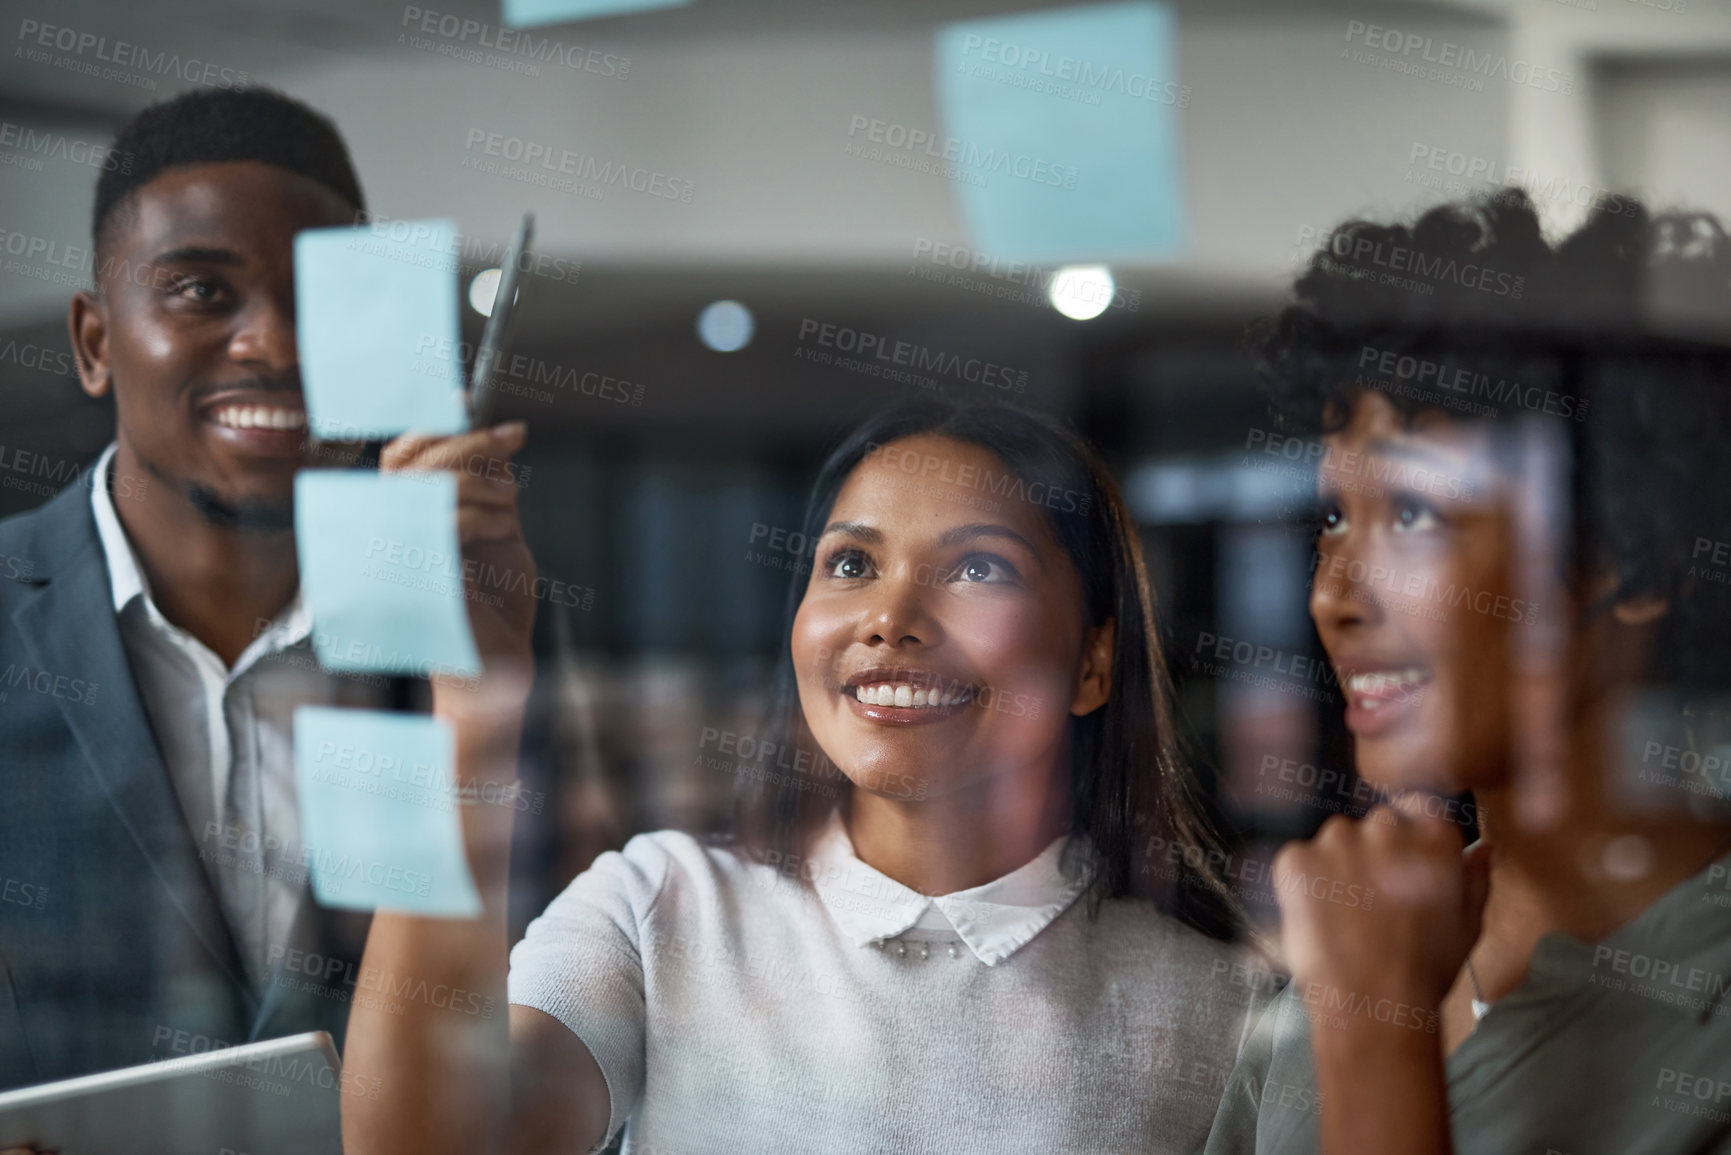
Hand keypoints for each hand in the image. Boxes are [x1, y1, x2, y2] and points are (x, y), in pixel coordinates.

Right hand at [380, 422, 537, 719]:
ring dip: (486, 484)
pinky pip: (448, 521)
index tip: (468, 402)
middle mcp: (386, 536)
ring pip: (433, 484)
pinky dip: (487, 516)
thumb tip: (495, 438)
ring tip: (511, 507)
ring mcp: (396, 557)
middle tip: (513, 436)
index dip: (429, 423)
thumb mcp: (497, 531)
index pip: (398, 456)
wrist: (496, 667)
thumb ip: (487, 488)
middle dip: (469, 440)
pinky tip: (506, 532)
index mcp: (400, 520)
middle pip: (414, 460)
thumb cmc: (494, 605)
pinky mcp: (418, 576)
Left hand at [1274, 796, 1490, 1012]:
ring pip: (1335, 841)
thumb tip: (1483, 849)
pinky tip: (1319, 917)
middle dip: (1373, 854)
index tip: (1401, 865)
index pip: (1417, 808)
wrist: (1374, 1007)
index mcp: (1433, 836)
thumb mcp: (1468, 926)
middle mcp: (1385, 827)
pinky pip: (1298, 859)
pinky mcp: (1297, 860)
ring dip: (1337, 865)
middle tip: (1373, 903)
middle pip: (1375, 825)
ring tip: (1346, 916)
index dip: (1408, 837)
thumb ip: (1475, 879)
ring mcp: (1336, 840)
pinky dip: (1304, 883)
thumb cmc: (1425, 971)